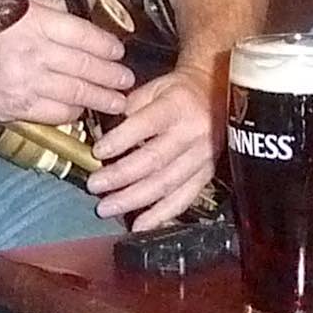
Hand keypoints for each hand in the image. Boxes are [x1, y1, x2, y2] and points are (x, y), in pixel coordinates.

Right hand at [0, 0, 131, 125]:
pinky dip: (74, 112)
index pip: (83, 35)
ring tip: (118, 102)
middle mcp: (34, 52)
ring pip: (77, 92)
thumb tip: (87, 4)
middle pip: (86, 66)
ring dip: (102, 98)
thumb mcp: (13, 7)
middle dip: (112, 75)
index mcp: (34, 23)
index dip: (107, 46)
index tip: (118, 52)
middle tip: (127, 80)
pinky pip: (56, 112)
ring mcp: (27, 82)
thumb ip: (51, 9)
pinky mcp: (18, 107)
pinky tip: (84, 111)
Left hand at [88, 67, 213, 227]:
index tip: (98, 151)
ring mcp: (202, 156)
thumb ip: (128, 108)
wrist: (217, 94)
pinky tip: (141, 225)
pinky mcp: (207, 174)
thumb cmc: (179, 91)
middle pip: (154, 159)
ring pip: (167, 183)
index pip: (145, 124)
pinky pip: (184, 198)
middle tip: (95, 185)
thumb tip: (101, 134)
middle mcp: (193, 132)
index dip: (120, 140)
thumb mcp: (154, 88)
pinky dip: (161, 214)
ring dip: (134, 199)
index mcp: (177, 105)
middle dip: (120, 176)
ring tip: (108, 207)